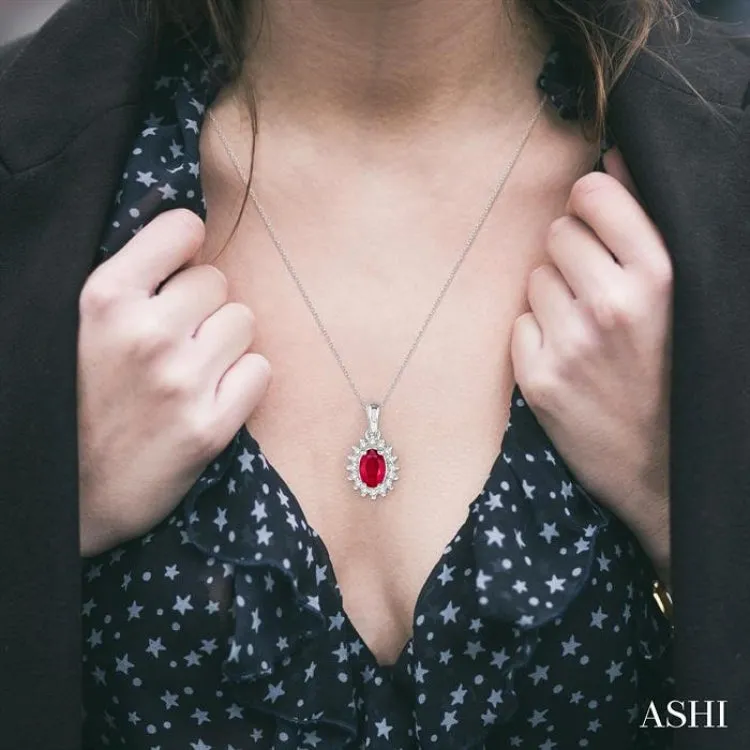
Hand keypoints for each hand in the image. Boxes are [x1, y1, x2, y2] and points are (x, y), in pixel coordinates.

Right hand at [77, 209, 270, 556]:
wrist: (69, 496)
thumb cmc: (75, 403)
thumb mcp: (76, 327)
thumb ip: (127, 283)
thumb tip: (185, 236)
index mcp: (104, 298)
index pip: (181, 229)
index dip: (185, 245)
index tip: (178, 266)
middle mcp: (145, 333)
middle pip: (217, 280)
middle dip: (202, 305)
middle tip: (177, 338)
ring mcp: (181, 381)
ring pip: (244, 321)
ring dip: (225, 341)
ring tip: (191, 369)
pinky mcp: (211, 426)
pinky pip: (259, 369)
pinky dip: (242, 380)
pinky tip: (212, 396)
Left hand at [510, 149, 672, 581]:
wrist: (663, 468)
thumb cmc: (676, 373)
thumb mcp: (683, 298)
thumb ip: (646, 225)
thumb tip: (609, 158)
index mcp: (662, 275)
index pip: (593, 192)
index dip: (591, 202)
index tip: (598, 220)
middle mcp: (613, 304)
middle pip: (557, 231)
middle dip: (572, 251)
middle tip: (596, 289)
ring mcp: (571, 343)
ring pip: (535, 276)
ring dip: (553, 293)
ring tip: (586, 328)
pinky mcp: (539, 377)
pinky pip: (519, 321)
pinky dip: (536, 333)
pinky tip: (566, 356)